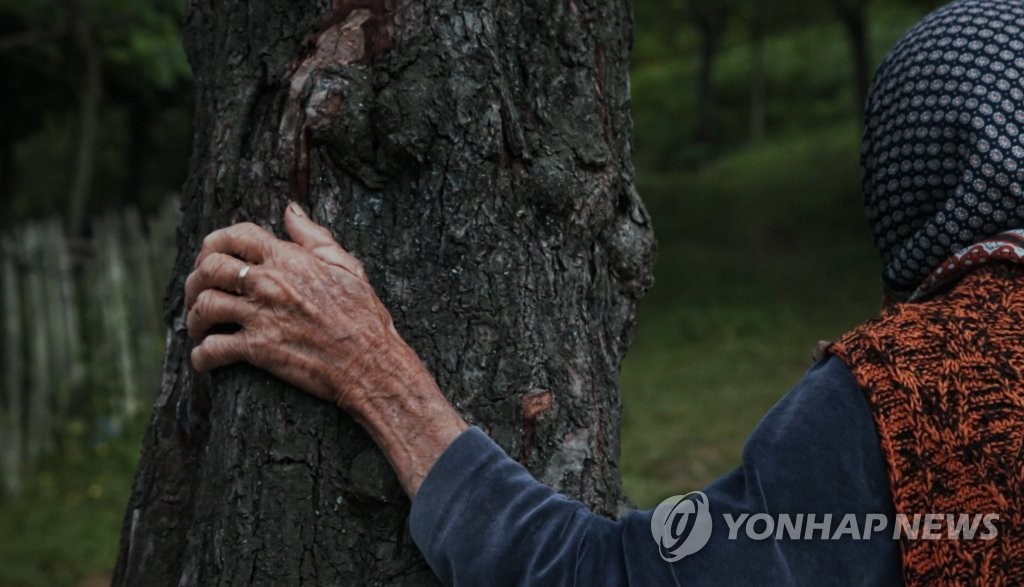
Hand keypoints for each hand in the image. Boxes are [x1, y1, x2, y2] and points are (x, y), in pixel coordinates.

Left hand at [185, 203, 467, 496]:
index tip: (210, 257)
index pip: (236, 234)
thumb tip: (291, 210)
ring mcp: (262, 316)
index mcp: (290, 259)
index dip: (214, 242)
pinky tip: (206, 359)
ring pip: (204, 305)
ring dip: (194, 319)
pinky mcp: (259, 350)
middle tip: (198, 296)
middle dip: (195, 280)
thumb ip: (314, 237)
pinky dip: (201, 356)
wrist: (372, 364)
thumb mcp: (347, 267)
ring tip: (199, 329)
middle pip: (209, 267)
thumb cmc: (365, 317)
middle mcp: (271, 283)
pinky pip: (211, 349)